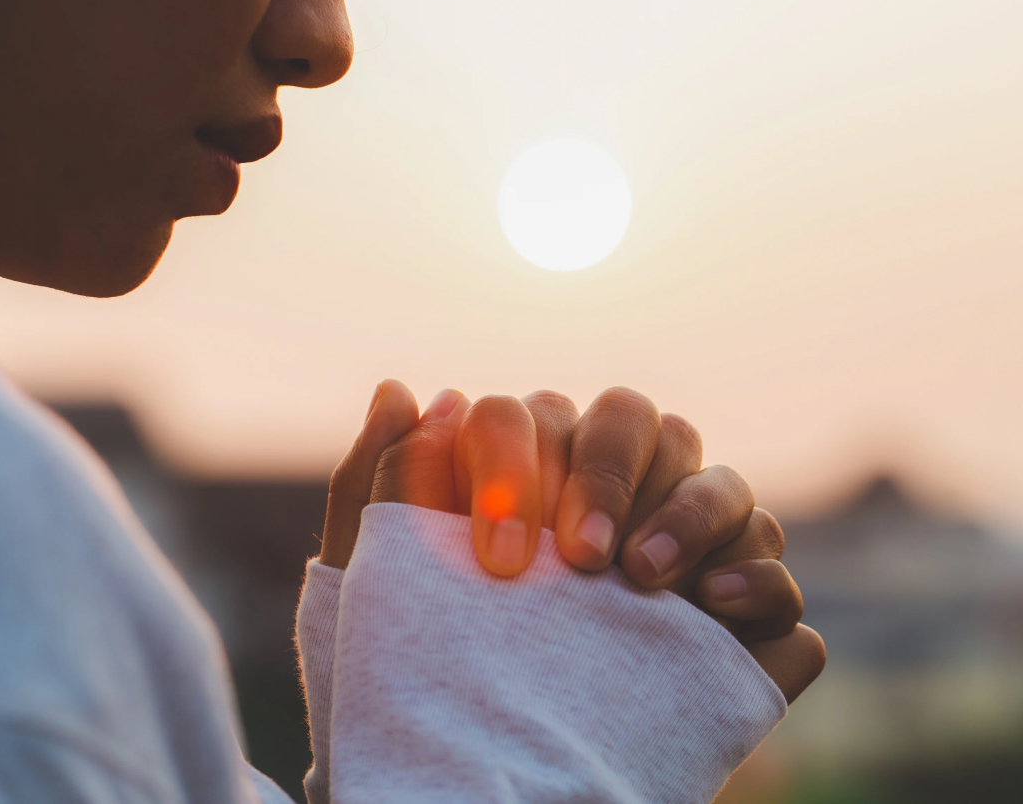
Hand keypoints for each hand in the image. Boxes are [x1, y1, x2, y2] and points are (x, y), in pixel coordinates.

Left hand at [321, 380, 824, 701]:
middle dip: (609, 472)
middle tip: (577, 558)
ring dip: (688, 513)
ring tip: (643, 581)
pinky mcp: (739, 623)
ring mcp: (686, 554)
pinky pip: (776, 573)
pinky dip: (761, 579)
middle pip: (640, 421)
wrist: (488, 773)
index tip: (499, 555)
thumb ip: (382, 484)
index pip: (541, 416)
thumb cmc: (428, 667)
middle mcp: (615, 499)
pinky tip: (718, 608)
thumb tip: (404, 392)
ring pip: (720, 481)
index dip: (523, 463)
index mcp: (535, 473)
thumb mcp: (385, 586)